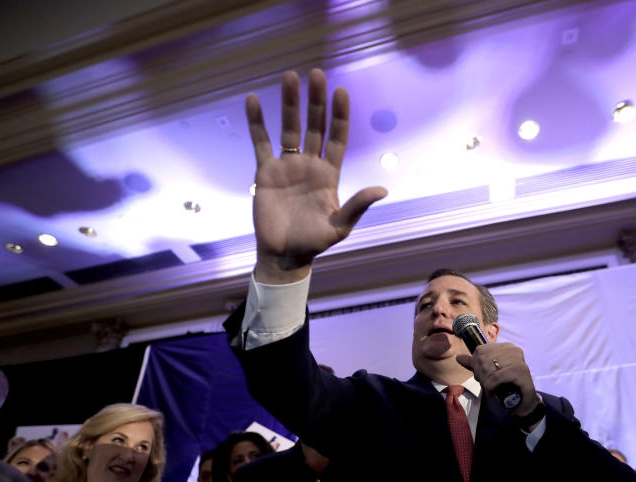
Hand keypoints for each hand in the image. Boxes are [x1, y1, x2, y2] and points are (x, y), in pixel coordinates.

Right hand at [246, 69, 386, 283]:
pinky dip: (257, 122)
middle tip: (316, 73)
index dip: (339, 115)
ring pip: (289, 128)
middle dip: (316, 101)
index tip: (340, 91)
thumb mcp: (339, 226)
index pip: (337, 137)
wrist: (283, 255)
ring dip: (289, 103)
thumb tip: (382, 189)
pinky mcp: (265, 172)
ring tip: (289, 77)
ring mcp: (287, 166)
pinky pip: (261, 142)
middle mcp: (310, 164)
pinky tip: (254, 100)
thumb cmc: (314, 243)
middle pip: (314, 125)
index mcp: (329, 174)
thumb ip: (357, 206)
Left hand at [455, 342, 538, 414]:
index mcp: (505, 347)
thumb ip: (475, 364)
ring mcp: (518, 359)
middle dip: (480, 374)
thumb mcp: (489, 373)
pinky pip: (496, 376)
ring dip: (486, 382)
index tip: (481, 376)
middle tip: (486, 384)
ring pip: (489, 368)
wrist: (524, 401)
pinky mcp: (520, 370)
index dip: (476, 365)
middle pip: (483, 358)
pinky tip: (493, 391)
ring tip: (491, 388)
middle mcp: (513, 350)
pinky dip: (491, 386)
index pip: (480, 350)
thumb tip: (458, 357)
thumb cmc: (506, 385)